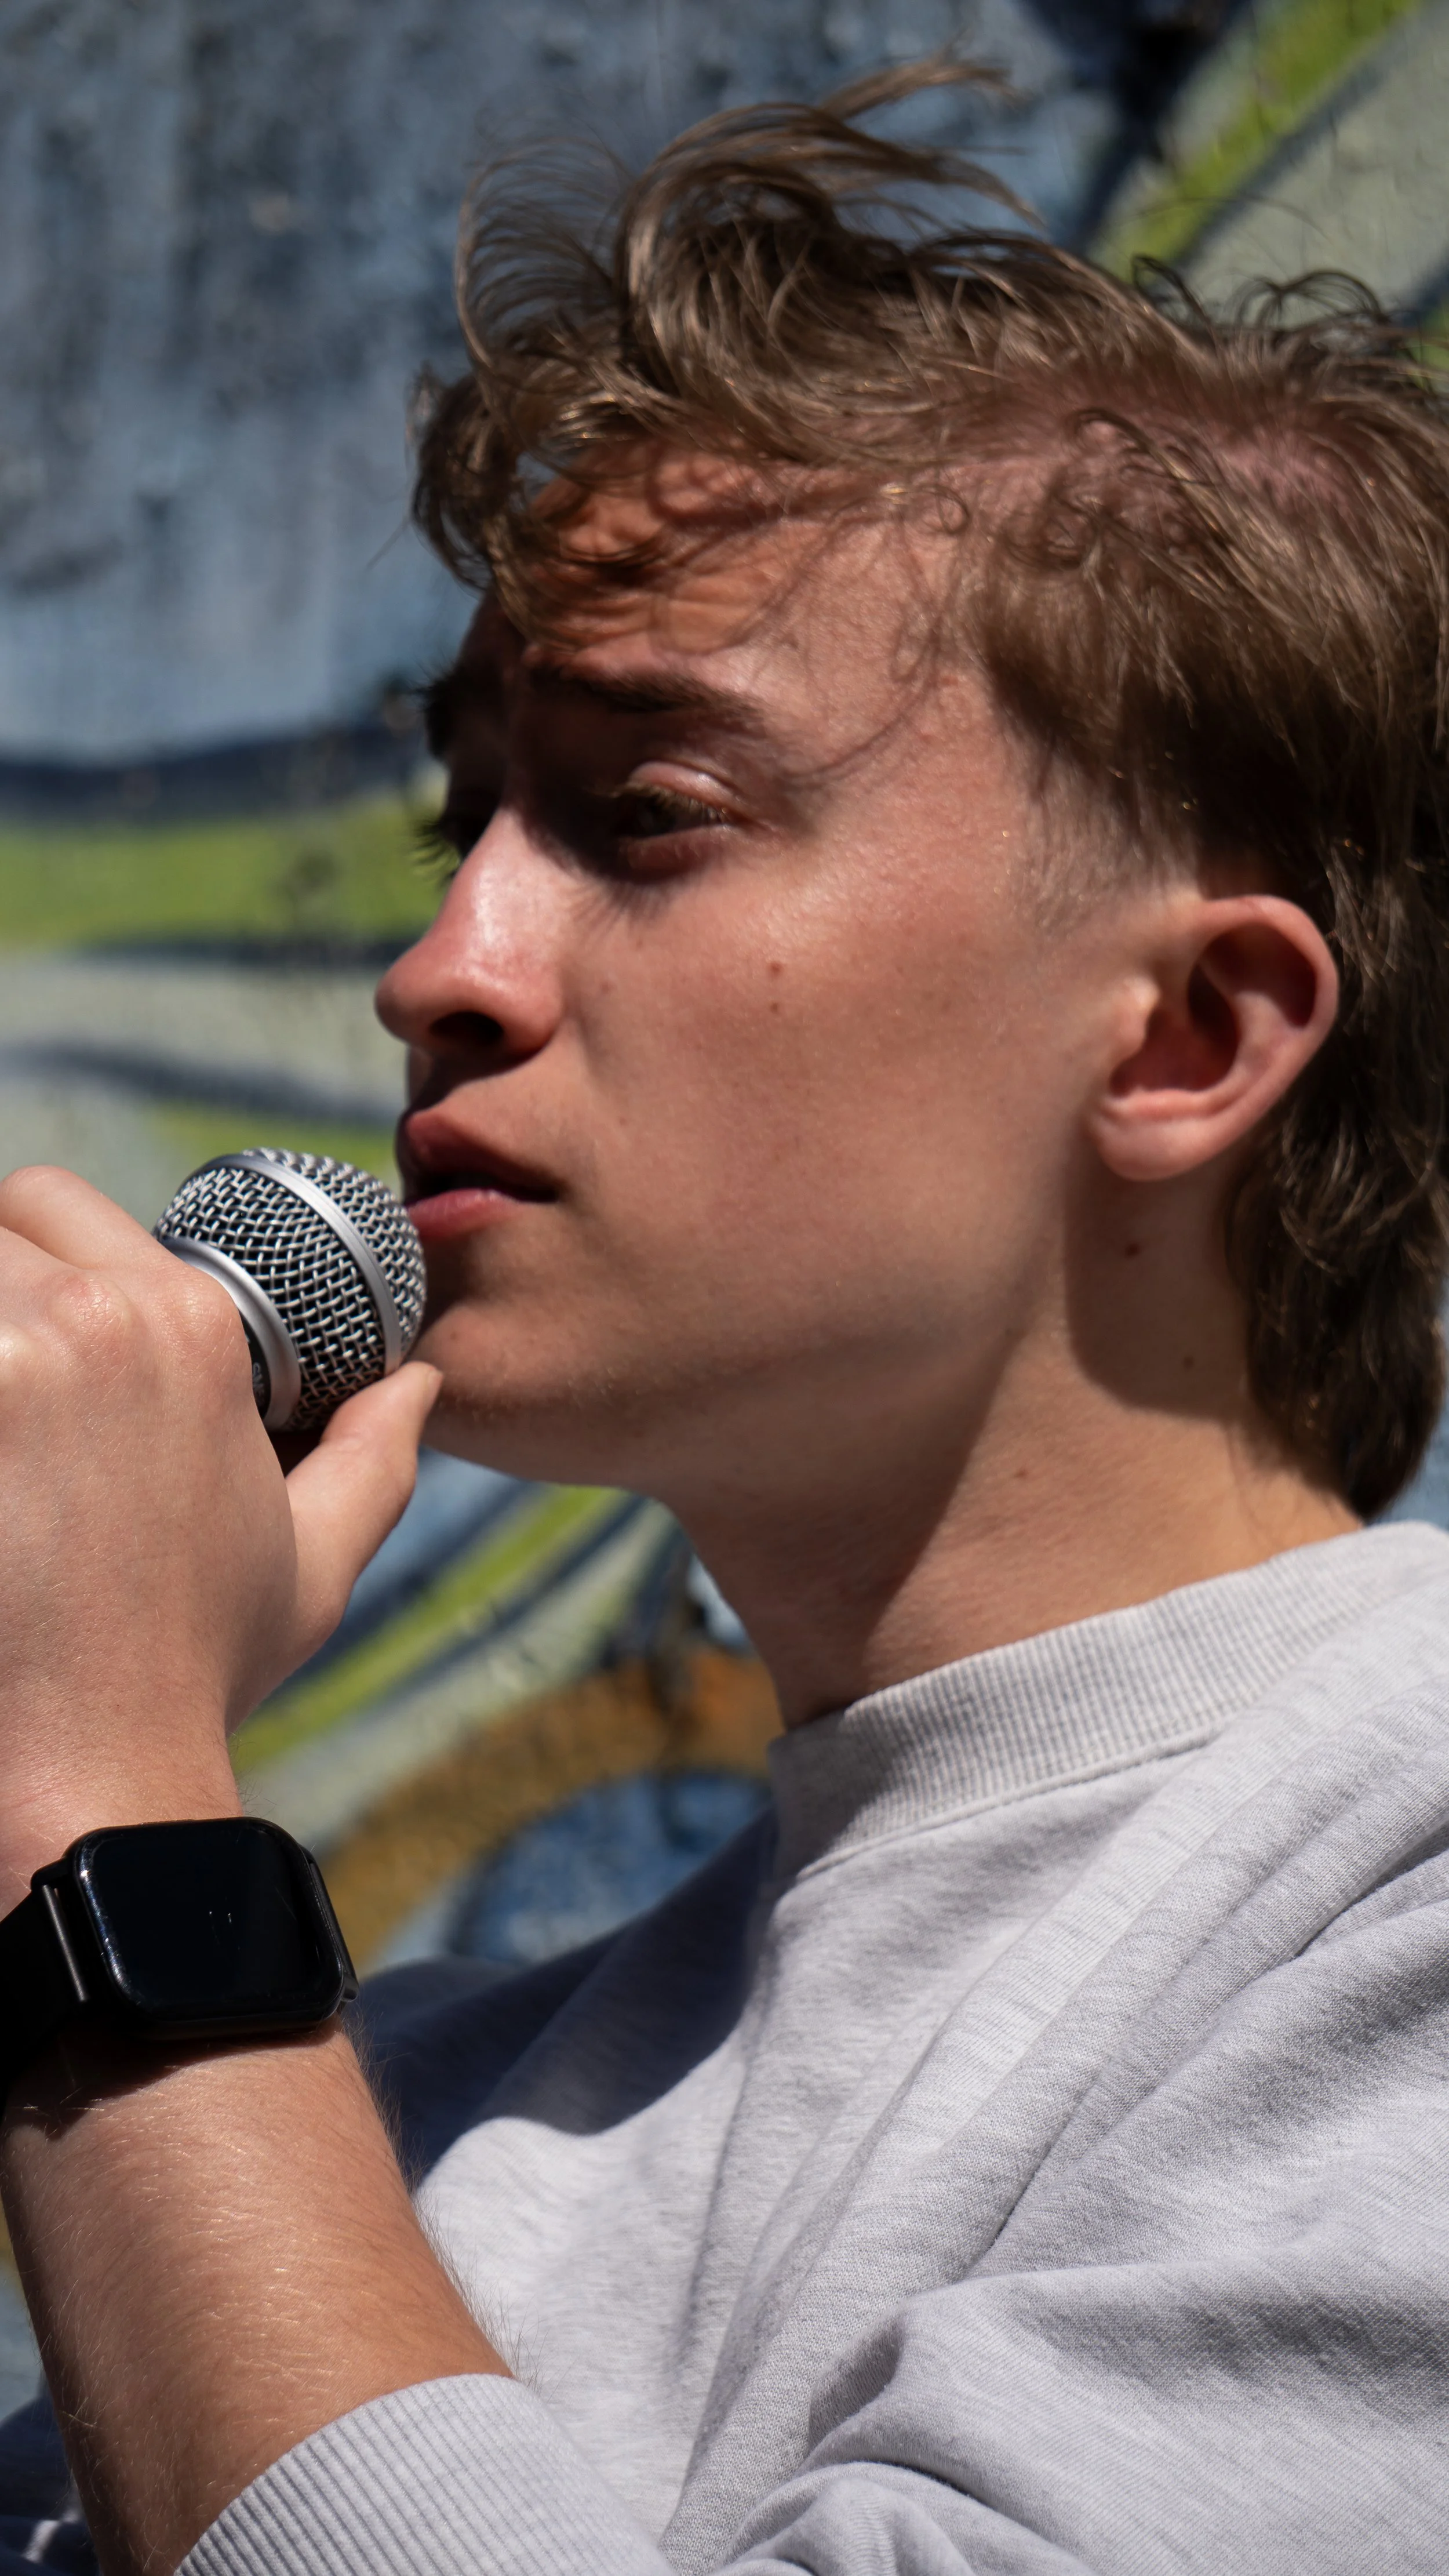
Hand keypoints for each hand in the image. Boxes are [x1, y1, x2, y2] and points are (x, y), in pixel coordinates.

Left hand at [0, 1167, 439, 1910]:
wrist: (92, 1769)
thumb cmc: (192, 1669)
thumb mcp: (313, 1563)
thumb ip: (371, 1456)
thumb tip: (420, 1381)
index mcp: (187, 1324)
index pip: (59, 1203)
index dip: (44, 1261)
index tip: (40, 1348)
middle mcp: (91, 1317)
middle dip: (2, 1285)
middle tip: (17, 1391)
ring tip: (5, 1440)